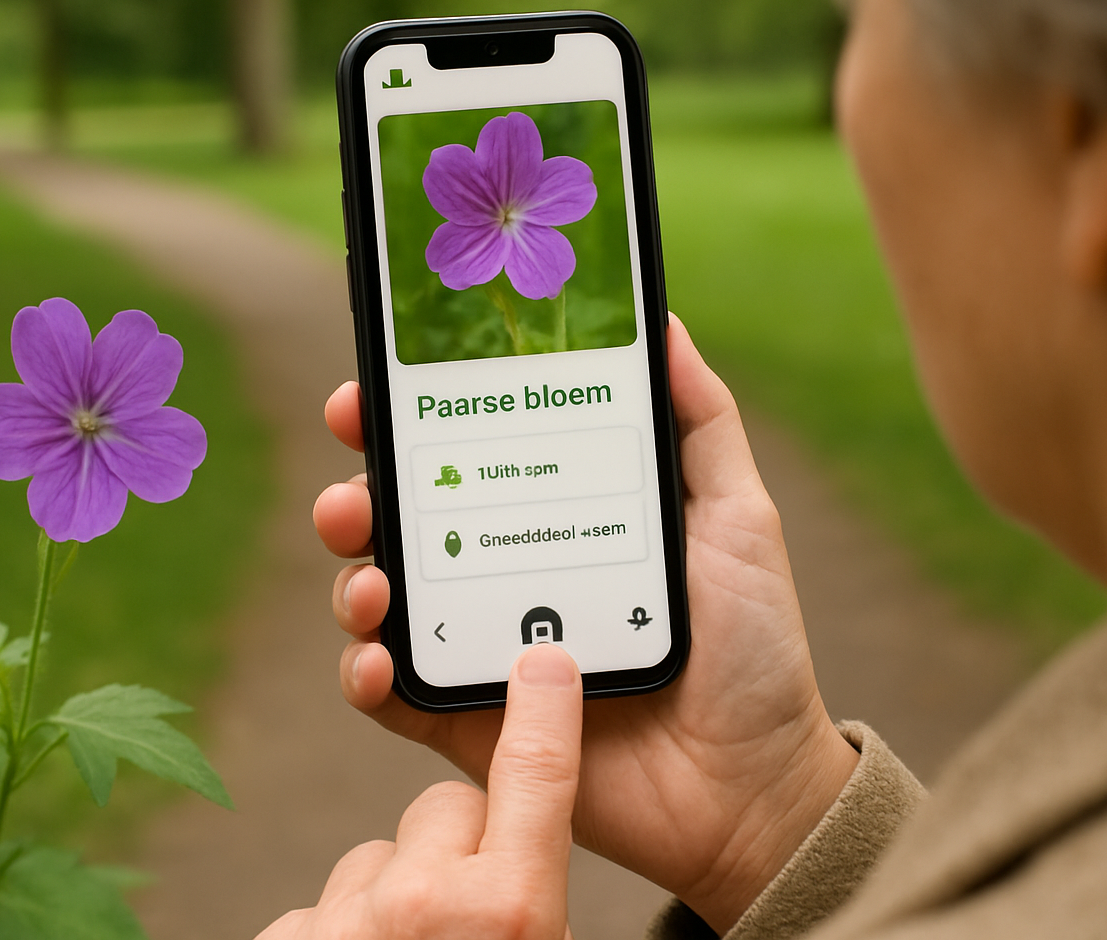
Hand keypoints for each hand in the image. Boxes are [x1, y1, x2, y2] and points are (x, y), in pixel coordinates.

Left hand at [254, 645, 581, 939]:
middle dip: (452, 847)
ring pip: (375, 861)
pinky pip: (322, 909)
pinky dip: (340, 938)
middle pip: (441, 809)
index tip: (543, 662)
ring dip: (391, 898)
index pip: (535, 776)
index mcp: (507, 910)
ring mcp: (346, 921)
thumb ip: (530, 891)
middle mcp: (424, 903)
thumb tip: (515, 843)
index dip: (543, 711)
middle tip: (464, 918)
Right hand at [314, 315, 858, 933]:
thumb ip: (701, 422)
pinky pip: (391, 696)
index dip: (405, 418)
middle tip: (354, 488)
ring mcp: (482, 650)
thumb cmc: (753, 647)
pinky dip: (365, 672)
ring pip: (380, 599)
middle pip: (401, 520)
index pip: (461, 454)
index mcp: (553, 517)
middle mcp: (505, 575)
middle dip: (356, 493)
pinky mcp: (468, 724)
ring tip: (369, 577)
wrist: (755, 784)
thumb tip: (661, 322)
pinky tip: (379, 657)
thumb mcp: (736, 516)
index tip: (373, 389)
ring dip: (351, 577)